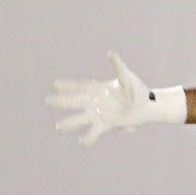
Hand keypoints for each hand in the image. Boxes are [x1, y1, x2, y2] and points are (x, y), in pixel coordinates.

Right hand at [47, 52, 174, 145]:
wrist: (147, 106)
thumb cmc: (138, 90)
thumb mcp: (127, 78)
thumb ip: (118, 68)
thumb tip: (110, 54)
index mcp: (97, 89)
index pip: (79, 86)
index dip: (68, 86)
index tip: (56, 84)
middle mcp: (94, 102)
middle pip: (75, 102)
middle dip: (62, 102)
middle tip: (48, 101)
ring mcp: (99, 114)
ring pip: (80, 119)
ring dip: (70, 123)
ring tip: (58, 127)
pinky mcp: (106, 125)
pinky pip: (94, 132)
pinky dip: (89, 137)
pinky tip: (83, 141)